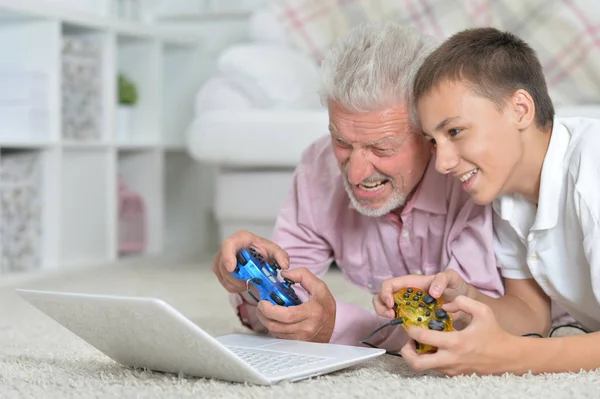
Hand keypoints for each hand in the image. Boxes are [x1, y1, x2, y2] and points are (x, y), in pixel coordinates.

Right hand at [212, 230, 289, 293]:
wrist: (256, 255)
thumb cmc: (262, 251)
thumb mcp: (274, 251)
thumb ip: (281, 256)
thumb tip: (284, 266)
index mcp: (241, 238)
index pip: (228, 245)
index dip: (228, 257)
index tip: (232, 268)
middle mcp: (227, 247)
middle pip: (225, 265)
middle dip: (238, 277)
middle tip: (251, 282)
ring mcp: (221, 258)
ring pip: (224, 276)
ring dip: (237, 283)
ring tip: (250, 282)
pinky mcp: (219, 268)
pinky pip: (223, 282)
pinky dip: (234, 286)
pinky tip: (243, 283)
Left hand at [256, 267, 335, 342]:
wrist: (332, 325)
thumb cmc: (324, 306)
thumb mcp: (319, 286)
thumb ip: (302, 275)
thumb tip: (285, 274)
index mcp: (312, 312)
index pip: (287, 315)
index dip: (270, 310)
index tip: (263, 302)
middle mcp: (306, 328)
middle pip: (276, 326)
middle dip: (263, 315)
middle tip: (261, 305)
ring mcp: (301, 338)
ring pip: (275, 332)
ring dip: (266, 321)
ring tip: (265, 311)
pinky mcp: (296, 343)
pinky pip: (279, 336)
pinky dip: (273, 327)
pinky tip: (274, 319)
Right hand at [373, 270, 470, 320]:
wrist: (463, 299)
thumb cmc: (454, 285)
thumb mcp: (450, 278)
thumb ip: (441, 280)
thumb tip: (432, 293)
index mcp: (410, 283)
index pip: (389, 284)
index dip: (385, 293)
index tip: (391, 304)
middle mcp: (405, 294)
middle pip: (382, 297)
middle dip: (381, 306)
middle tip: (391, 315)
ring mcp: (407, 306)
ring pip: (387, 308)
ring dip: (385, 314)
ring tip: (395, 320)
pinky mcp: (413, 317)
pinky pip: (401, 320)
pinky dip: (399, 324)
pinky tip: (408, 329)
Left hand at [400, 295, 517, 375]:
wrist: (507, 358)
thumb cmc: (494, 333)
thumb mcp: (483, 311)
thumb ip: (463, 302)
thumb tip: (445, 304)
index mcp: (456, 342)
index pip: (423, 338)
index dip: (411, 330)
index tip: (409, 324)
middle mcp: (450, 359)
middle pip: (417, 363)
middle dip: (406, 352)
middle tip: (407, 341)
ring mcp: (451, 369)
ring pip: (424, 367)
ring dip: (416, 356)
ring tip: (418, 343)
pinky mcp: (453, 374)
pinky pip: (434, 368)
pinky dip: (428, 359)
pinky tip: (432, 348)